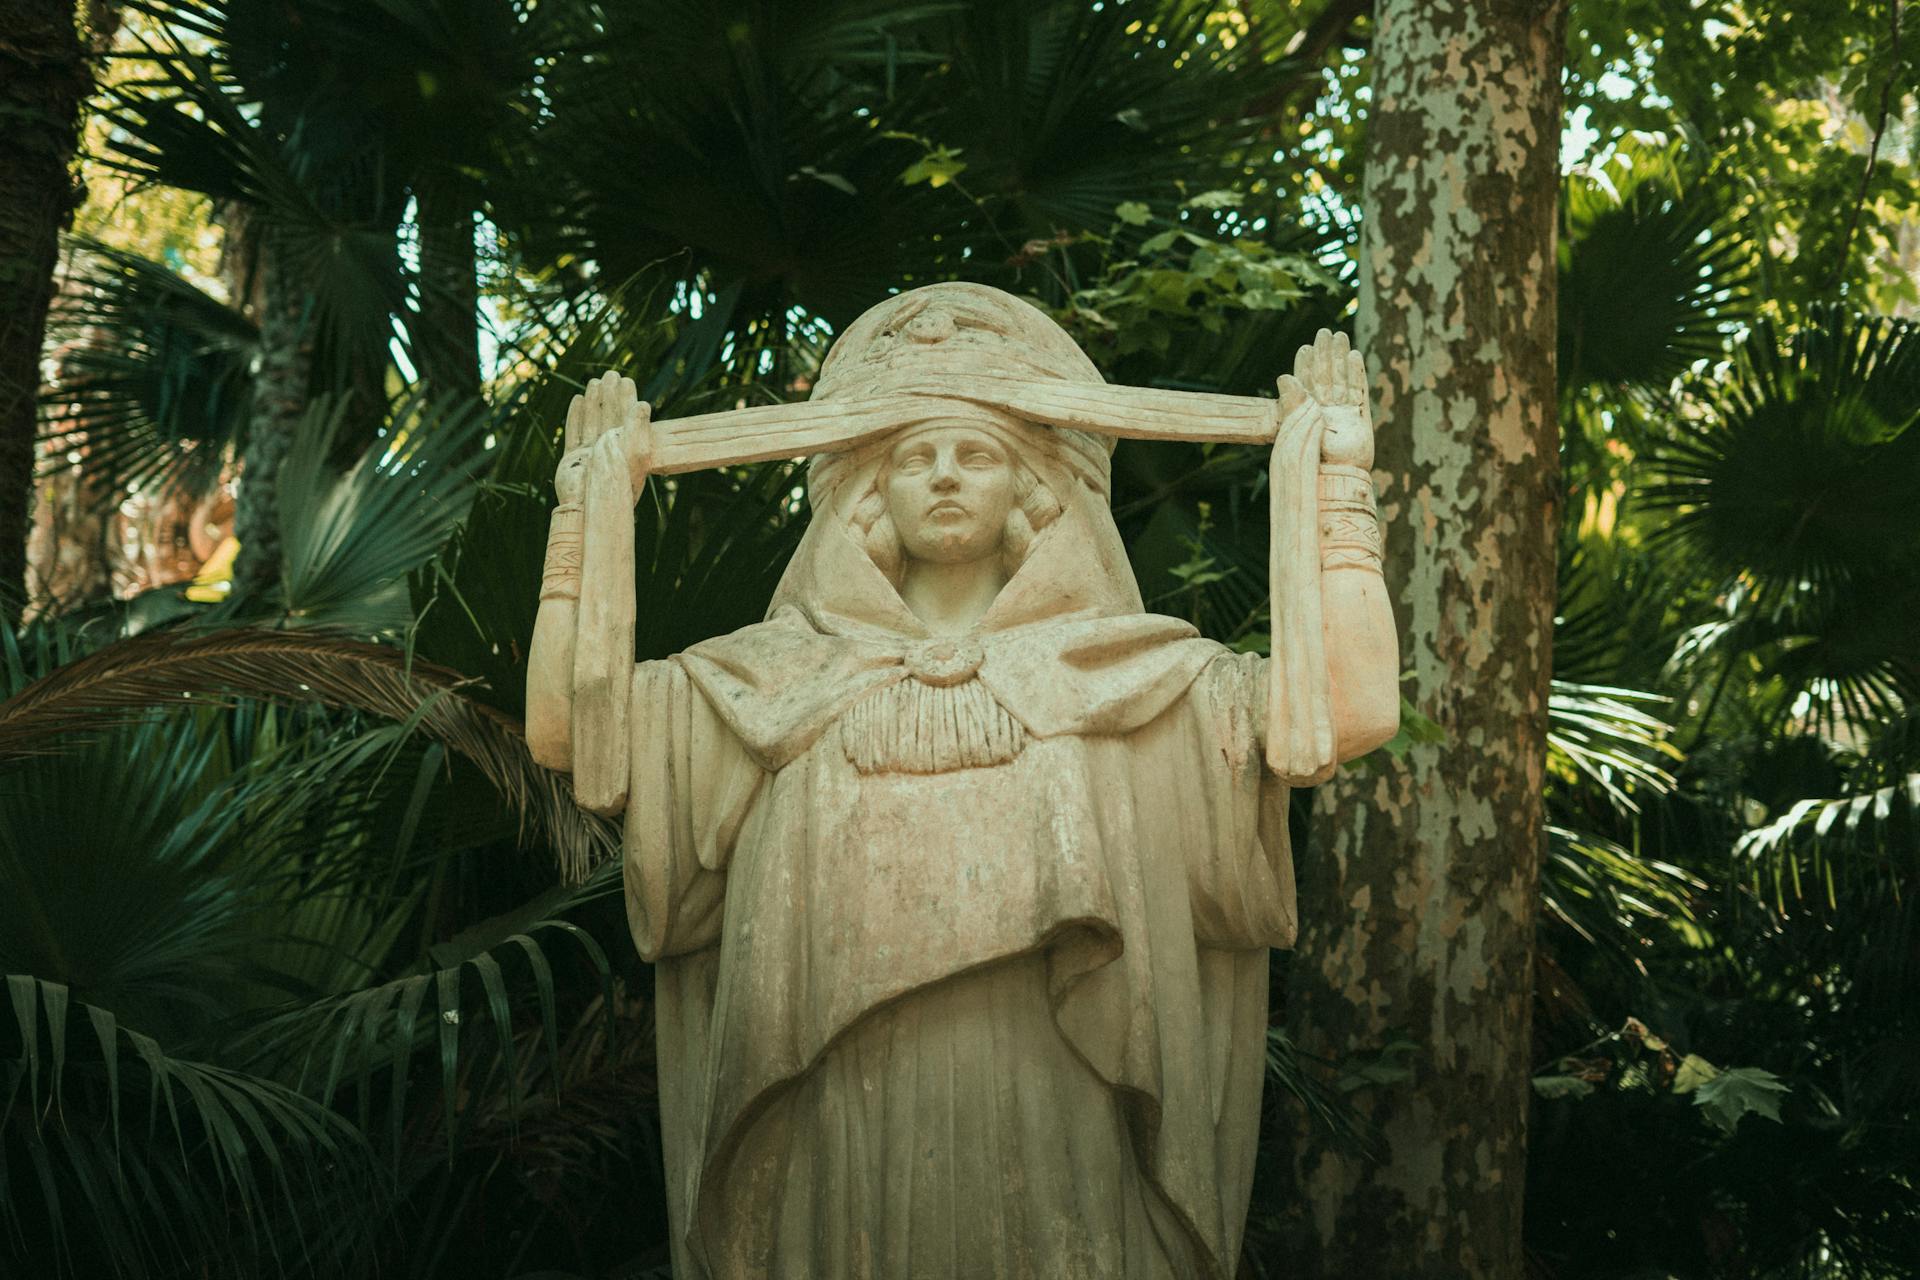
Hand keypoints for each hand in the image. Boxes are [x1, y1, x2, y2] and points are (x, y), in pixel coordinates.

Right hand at [554, 370, 653, 503]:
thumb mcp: (633, 455)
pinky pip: (574, 432)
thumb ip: (637, 429)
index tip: (627, 379)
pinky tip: (577, 399)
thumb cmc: (614, 484)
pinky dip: (575, 416)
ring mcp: (589, 454)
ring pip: (592, 421)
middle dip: (610, 395)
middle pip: (609, 416)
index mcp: (626, 450)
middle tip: (611, 373)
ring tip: (594, 381)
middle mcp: (608, 451)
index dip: (627, 398)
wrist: (588, 508)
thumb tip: (644, 404)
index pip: (627, 418)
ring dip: (593, 402)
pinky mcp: (572, 459)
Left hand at [1276, 329, 1373, 469]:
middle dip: (1325, 354)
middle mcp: (1324, 411)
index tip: (1306, 347)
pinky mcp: (1359, 417)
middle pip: (1325, 376)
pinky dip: (1356, 372)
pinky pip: (1358, 390)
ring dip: (1340, 357)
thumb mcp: (1296, 428)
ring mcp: (1342, 413)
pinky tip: (1353, 355)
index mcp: (1305, 413)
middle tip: (1325, 331)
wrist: (1336, 477)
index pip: (1305, 383)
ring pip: (1342, 378)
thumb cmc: (1311, 458)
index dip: (1306, 364)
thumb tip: (1282, 376)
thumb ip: (1291, 403)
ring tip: (1340, 336)